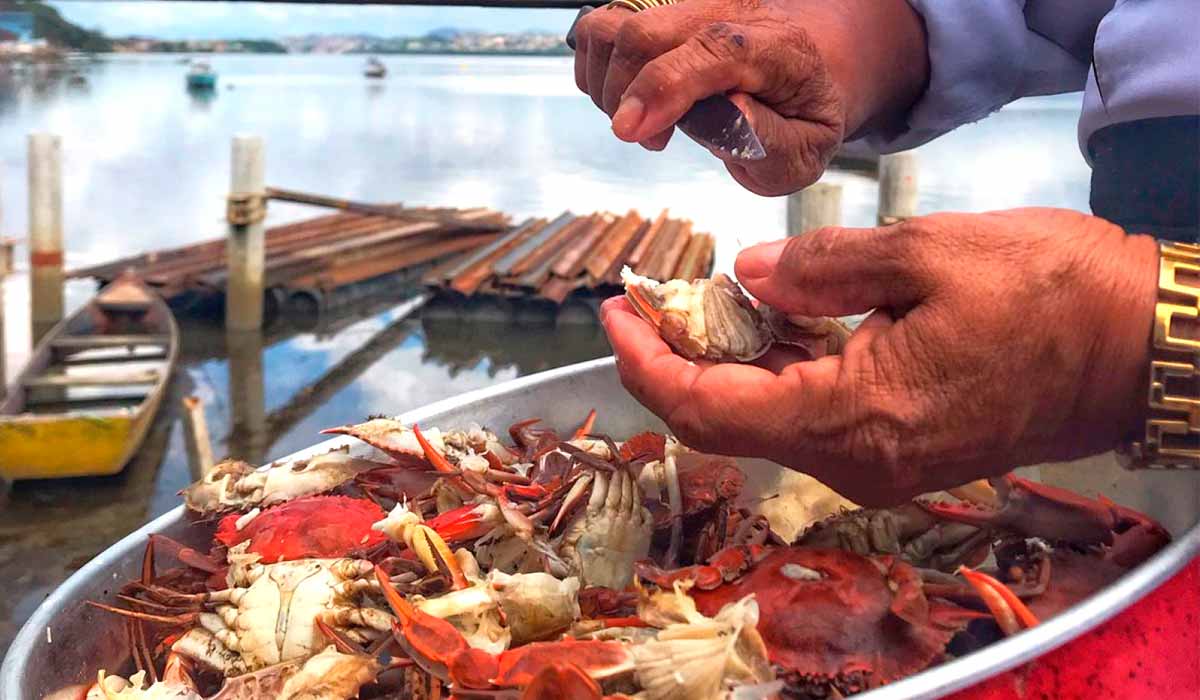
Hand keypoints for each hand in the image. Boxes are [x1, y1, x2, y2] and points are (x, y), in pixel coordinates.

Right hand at [570, 0, 928, 194]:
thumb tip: (731, 114)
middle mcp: (733, 13)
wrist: (803, 81)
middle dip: (626, 96)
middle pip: (647, 31)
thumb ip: (772, 142)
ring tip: (645, 120)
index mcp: (780, 49)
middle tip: (655, 140)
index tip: (630, 131)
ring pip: (612, 26)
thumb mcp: (802, 154)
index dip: (663, 87)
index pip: (714, 50)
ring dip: (608, 84)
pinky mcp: (662, 12)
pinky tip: (634, 100)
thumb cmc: (798, 123)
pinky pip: (601, 29)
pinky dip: (598, 71)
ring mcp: (692, 7)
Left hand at [600, 208, 1157, 505]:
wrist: (1139, 350)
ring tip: (693, 304)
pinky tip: (763, 326)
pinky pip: (809, 420)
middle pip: (725, 423)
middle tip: (642, 304)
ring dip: (721, 369)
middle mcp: (854, 461)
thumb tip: (748, 276)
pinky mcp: (899, 451)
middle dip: (671, 364)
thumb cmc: (1049, 294)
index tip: (614, 311)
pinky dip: (772, 375)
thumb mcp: (926, 253)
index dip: (646, 362)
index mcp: (852, 417)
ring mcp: (878, 465)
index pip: (708, 406)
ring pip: (764, 423)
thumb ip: (822, 267)